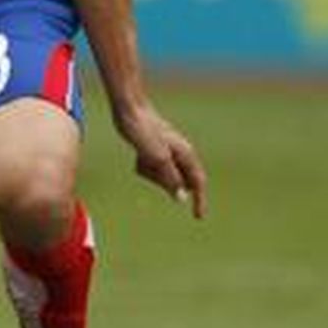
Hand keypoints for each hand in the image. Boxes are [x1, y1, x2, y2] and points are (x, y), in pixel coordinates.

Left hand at [115, 102, 206, 218]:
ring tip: (141, 156)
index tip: (198, 217)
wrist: (129, 110)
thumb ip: (170, 177)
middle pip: (177, 181)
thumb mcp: (156, 157)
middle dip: (163, 181)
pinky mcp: (155, 151)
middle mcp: (180, 154)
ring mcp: (168, 152)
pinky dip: (143, 166)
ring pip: (163, 176)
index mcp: (186, 155)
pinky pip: (151, 169)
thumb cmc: (143, 130)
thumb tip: (182, 197)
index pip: (198, 183)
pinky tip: (137, 154)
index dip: (199, 200)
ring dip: (151, 173)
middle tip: (146, 160)